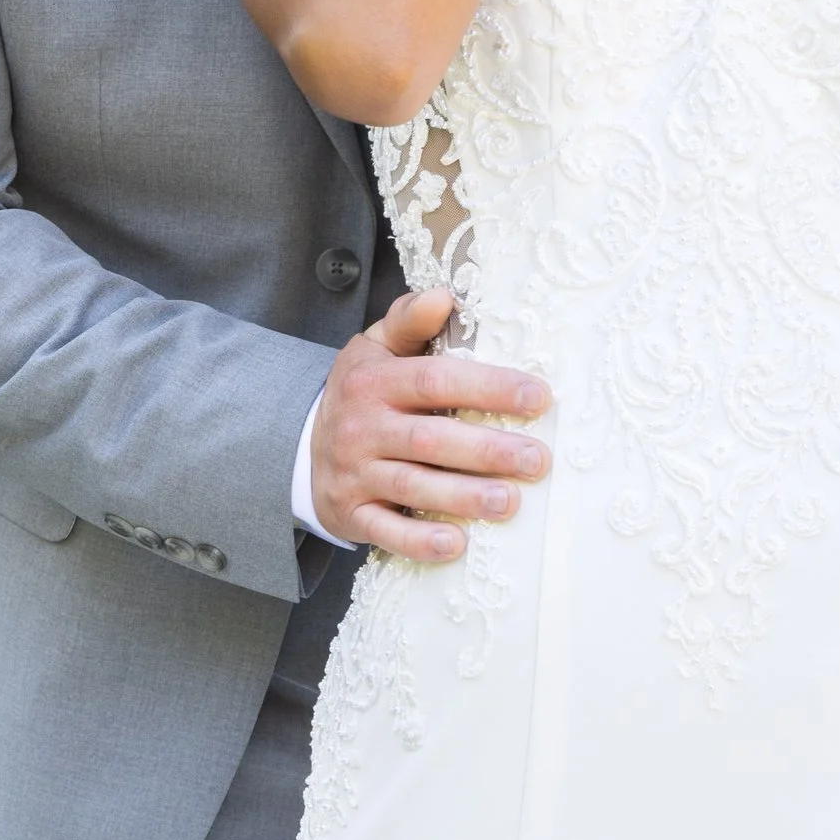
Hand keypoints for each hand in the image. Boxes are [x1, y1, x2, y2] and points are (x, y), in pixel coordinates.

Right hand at [309, 285, 551, 561]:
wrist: (301, 446)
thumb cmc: (362, 394)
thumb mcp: (375, 348)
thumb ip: (409, 321)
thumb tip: (444, 295)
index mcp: (374, 382)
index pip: (435, 381)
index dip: (488, 387)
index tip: (538, 397)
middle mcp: (361, 427)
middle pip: (429, 439)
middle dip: (486, 450)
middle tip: (537, 460)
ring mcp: (354, 473)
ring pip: (412, 486)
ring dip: (463, 497)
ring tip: (510, 502)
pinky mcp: (351, 513)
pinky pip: (385, 530)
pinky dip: (420, 540)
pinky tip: (457, 544)